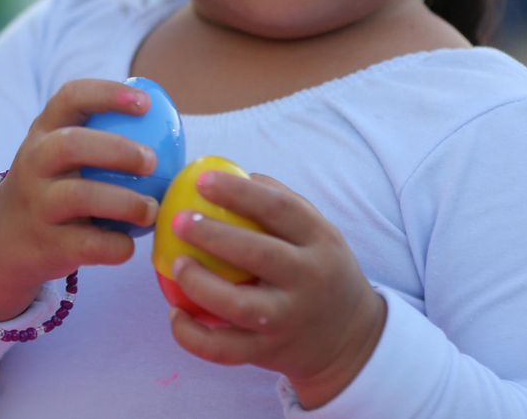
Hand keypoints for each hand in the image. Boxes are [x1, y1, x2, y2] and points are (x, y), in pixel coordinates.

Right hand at [0, 79, 160, 321]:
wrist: (4, 240)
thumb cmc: (53, 186)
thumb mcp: (60, 153)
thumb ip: (100, 135)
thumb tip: (169, 124)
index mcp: (44, 132)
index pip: (71, 97)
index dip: (109, 94)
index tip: (147, 104)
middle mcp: (34, 163)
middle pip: (71, 145)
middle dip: (118, 150)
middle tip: (153, 162)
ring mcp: (37, 205)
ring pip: (80, 197)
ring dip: (126, 202)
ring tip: (152, 209)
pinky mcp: (46, 246)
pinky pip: (88, 245)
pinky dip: (117, 245)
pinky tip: (130, 243)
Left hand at [164, 171, 385, 409]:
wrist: (351, 340)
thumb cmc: (321, 272)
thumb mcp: (319, 233)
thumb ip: (284, 203)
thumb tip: (236, 175)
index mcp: (319, 241)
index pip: (280, 209)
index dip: (239, 193)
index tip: (202, 180)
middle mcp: (307, 280)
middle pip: (259, 254)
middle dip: (214, 235)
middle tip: (178, 220)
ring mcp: (287, 319)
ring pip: (239, 306)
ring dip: (200, 284)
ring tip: (176, 264)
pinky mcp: (268, 352)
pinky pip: (225, 350)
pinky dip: (194, 336)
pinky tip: (175, 314)